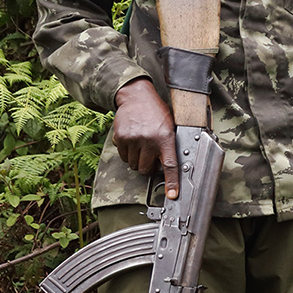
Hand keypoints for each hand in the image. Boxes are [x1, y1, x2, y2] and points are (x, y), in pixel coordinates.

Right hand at [113, 78, 179, 198]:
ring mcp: (132, 139)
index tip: (172, 195)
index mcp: (165, 137)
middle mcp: (149, 140)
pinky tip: (133, 141)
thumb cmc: (157, 112)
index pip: (170, 165)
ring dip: (138, 160)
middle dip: (149, 168)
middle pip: (146, 169)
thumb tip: (169, 167)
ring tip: (142, 146)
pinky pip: (123, 156)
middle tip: (151, 157)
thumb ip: (169, 145)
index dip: (172, 182)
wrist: (136, 97)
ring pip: (133, 164)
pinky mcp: (120, 138)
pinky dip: (128, 153)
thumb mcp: (170, 126)